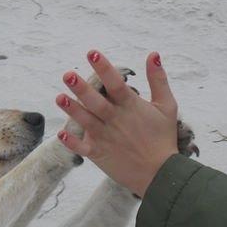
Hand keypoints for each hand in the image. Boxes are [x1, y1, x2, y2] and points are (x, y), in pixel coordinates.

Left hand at [56, 50, 179, 197]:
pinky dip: (72, 143)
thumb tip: (153, 54)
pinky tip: (60, 134)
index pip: (116, 83)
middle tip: (68, 75)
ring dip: (72, 110)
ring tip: (59, 97)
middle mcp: (116, 120)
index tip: (92, 53)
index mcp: (131, 106)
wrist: (161, 173)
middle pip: (96, 102)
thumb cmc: (163, 138)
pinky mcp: (100, 154)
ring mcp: (107, 138)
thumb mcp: (167, 106)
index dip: (104, 68)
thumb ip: (158, 80)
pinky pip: (83, 148)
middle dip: (81, 88)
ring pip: (86, 121)